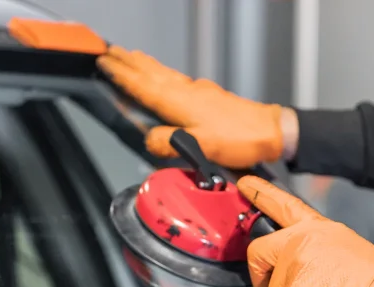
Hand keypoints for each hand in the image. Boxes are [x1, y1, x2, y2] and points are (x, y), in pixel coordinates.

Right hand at [97, 46, 296, 167]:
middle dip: (129, 62)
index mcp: (180, 102)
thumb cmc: (240, 139)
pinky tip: (165, 77)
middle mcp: (187, 92)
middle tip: (110, 51)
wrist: (270, 132)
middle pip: (151, 73)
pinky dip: (164, 74)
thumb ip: (170, 143)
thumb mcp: (201, 147)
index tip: (104, 62)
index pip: (143, 86)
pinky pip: (178, 80)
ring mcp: (199, 92)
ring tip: (131, 57)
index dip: (122, 75)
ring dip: (145, 65)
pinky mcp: (209, 96)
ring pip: (164, 74)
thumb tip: (149, 140)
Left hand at [236, 176, 373, 286]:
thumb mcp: (346, 250)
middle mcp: (299, 242)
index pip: (283, 205)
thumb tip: (304, 277)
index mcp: (316, 230)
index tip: (244, 184)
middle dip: (262, 278)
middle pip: (258, 254)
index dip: (260, 193)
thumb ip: (316, 255)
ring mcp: (292, 268)